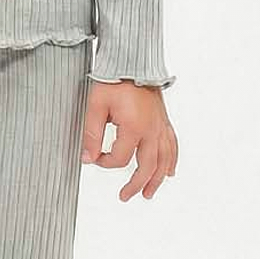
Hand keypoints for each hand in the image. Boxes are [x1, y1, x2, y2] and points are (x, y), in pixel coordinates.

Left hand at [81, 80, 176, 199]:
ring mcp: (160, 126)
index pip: (120, 158)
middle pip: (147, 166)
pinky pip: (172, 146)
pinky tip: (170, 171)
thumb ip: (91, 133)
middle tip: (125, 196)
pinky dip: (171, 161)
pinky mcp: (164, 121)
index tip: (94, 157)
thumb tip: (87, 157)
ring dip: (157, 179)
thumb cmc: (114, 81)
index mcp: (134, 127)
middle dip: (136, 184)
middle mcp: (151, 130)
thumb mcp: (95, 105)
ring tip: (148, 193)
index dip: (105, 162)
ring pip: (164, 160)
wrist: (133, 62)